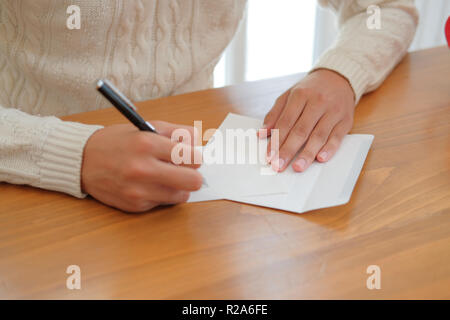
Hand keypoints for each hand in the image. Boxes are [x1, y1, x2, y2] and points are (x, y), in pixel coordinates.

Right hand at [81, 121, 202, 211]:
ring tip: (164, 176)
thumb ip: (177, 132)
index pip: (194, 157)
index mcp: (147, 144)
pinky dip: (161, 194)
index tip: (190, 156)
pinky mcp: (135, 205)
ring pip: (182, 195)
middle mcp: (143, 168)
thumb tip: (200, 143)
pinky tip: (148, 184)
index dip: (195, 156)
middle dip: (193, 175)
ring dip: (178, 187)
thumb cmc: (117, 142)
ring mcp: (139, 190)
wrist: (82, 161)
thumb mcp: (146, 128)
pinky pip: (164, 203)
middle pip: (194, 181)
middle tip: (185, 169)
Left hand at [259, 69, 355, 171]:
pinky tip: (321, 158)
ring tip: (297, 167)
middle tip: (279, 166)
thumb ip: (275, 114)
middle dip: (288, 150)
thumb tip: (262, 133)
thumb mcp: (289, 95)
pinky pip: (337, 137)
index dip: (276, 140)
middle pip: (301, 130)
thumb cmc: (310, 89)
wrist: (339, 77)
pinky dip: (329, 148)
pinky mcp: (345, 120)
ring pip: (318, 135)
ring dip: (307, 153)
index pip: (285, 122)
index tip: (269, 156)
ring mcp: (333, 112)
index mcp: (300, 95)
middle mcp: (317, 103)